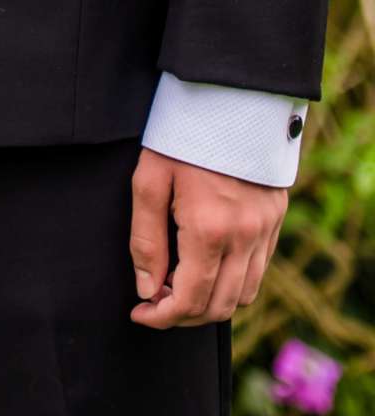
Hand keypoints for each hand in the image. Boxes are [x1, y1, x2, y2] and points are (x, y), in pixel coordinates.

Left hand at [129, 149, 285, 328]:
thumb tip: (147, 290)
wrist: (228, 98)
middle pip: (218, 307)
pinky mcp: (275, 219)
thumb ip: (146, 240)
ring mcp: (266, 229)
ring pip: (244, 295)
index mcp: (209, 230)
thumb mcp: (149, 180)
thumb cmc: (181, 135)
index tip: (140, 312)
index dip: (161, 317)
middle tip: (155, 303)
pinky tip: (208, 268)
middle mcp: (244, 237)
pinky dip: (234, 283)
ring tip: (179, 287)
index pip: (189, 301)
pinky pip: (259, 271)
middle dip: (183, 316)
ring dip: (211, 303)